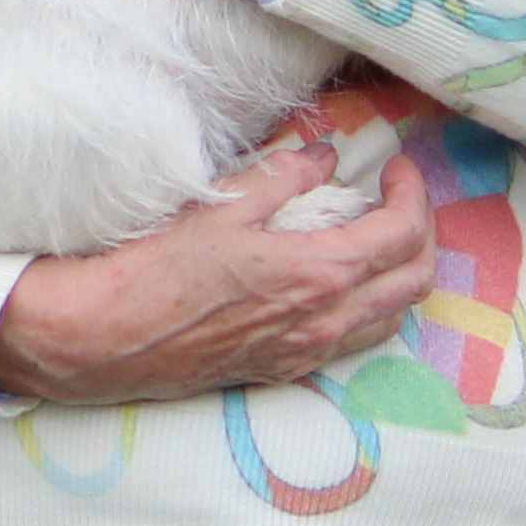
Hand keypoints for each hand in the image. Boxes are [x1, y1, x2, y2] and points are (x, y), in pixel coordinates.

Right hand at [0, 143, 441, 403]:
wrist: (105, 336)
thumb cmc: (155, 268)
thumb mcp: (221, 206)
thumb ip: (283, 178)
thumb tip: (322, 156)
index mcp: (317, 274)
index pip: (403, 233)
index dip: (411, 193)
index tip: (393, 167)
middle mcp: (324, 321)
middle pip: (415, 281)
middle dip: (420, 233)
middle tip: (395, 199)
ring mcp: (306, 352)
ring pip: (391, 317)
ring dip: (398, 274)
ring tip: (372, 237)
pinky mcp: (282, 369)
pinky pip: (353, 340)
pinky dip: (366, 304)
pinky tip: (334, 279)